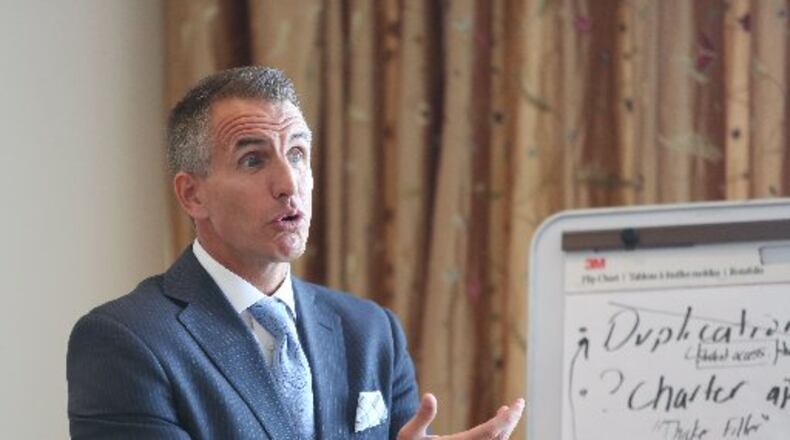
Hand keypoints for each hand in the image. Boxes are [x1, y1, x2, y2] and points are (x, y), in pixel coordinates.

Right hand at [398, 393, 524, 439]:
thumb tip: (429, 395)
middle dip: (511, 421)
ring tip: (507, 412)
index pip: (490, 433)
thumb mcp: (409, 435)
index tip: (516, 405)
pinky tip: (495, 426)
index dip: (506, 419)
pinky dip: (497, 436)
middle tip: (519, 404)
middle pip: (499, 439)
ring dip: (505, 429)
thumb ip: (422, 416)